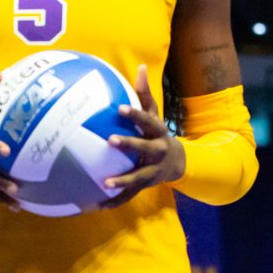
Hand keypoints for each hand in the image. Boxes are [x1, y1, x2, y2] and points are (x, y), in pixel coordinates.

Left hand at [100, 64, 185, 208]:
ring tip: (104, 183)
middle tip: (109, 140)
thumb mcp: (154, 114)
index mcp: (158, 132)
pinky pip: (129, 195)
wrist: (177, 162)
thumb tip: (140, 66)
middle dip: (129, 144)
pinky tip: (96, 205)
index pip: (147, 120)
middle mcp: (157, 151)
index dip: (135, 113)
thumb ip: (144, 94)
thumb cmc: (156, 132)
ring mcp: (153, 170)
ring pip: (138, 176)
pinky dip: (114, 201)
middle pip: (144, 147)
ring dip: (122, 180)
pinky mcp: (145, 186)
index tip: (120, 107)